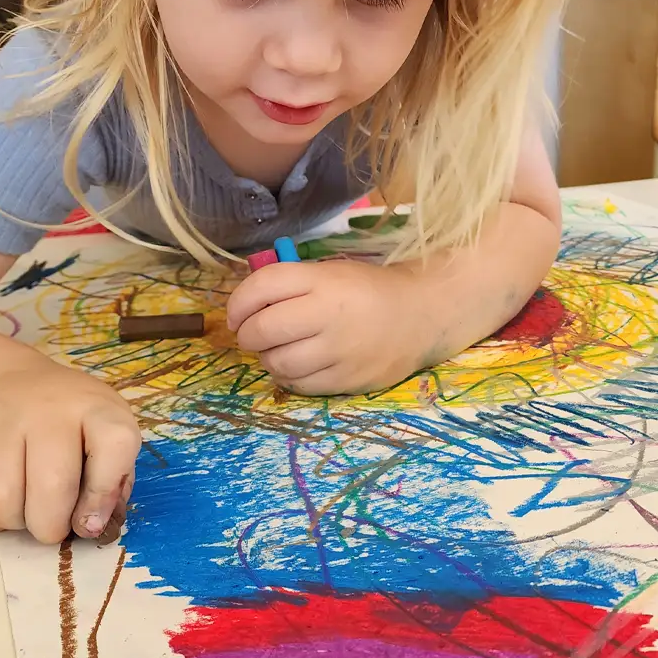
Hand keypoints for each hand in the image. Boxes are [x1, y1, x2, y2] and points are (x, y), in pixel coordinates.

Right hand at [0, 364, 141, 541]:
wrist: (12, 383)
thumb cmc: (72, 425)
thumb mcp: (107, 437)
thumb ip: (111, 483)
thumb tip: (90, 527)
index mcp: (95, 407)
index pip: (115, 444)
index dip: (105, 494)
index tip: (91, 523)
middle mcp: (46, 408)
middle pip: (51, 485)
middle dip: (52, 526)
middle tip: (52, 525)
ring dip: (13, 523)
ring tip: (22, 512)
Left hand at [227, 260, 434, 394]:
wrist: (421, 317)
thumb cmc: (367, 292)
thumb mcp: (331, 273)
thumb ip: (291, 284)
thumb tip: (244, 307)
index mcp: (323, 280)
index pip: (263, 286)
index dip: (238, 302)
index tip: (236, 314)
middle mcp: (329, 314)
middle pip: (263, 329)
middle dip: (247, 334)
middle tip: (253, 335)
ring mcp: (339, 351)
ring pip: (277, 363)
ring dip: (267, 358)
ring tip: (279, 350)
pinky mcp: (347, 380)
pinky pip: (299, 385)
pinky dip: (289, 376)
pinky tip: (299, 365)